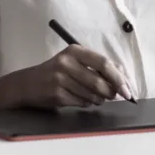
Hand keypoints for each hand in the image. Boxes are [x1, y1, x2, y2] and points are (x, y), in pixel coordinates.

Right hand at [0, 45, 132, 109]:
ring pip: (92, 94)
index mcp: (75, 51)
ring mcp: (60, 78)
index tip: (127, 89)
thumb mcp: (73, 61)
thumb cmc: (55, 72)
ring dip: (99, 99)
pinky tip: (82, 99)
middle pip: (99, 80)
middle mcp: (66, 62)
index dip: (118, 77)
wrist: (26, 84)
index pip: (104, 63)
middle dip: (111, 91)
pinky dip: (87, 103)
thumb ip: (95, 66)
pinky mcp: (56, 94)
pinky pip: (81, 102)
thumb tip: (122, 75)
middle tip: (114, 96)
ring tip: (96, 97)